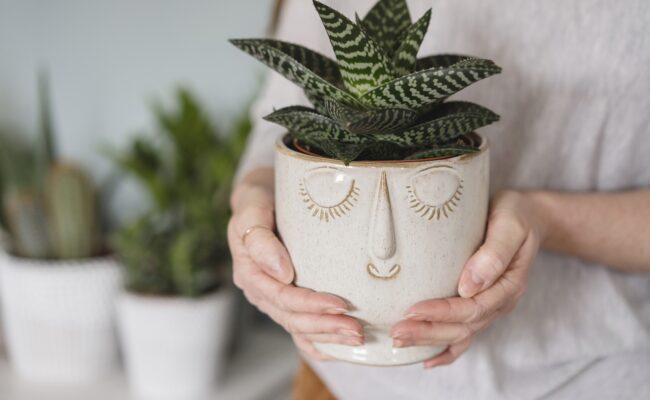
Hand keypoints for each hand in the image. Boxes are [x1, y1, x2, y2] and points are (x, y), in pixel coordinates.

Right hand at [228, 176, 363, 358]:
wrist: (260, 198)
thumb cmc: (257, 201)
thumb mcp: (252, 210)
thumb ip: (261, 240)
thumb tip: (282, 273)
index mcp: (250, 273)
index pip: (282, 297)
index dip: (310, 305)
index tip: (340, 304)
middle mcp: (261, 291)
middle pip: (293, 318)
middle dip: (325, 326)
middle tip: (357, 329)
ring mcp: (273, 299)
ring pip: (298, 327)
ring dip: (328, 336)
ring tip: (357, 338)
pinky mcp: (286, 300)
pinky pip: (300, 329)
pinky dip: (318, 342)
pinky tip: (337, 350)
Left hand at [390, 191, 546, 367]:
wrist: (527, 217)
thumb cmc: (516, 215)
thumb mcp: (510, 225)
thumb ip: (494, 253)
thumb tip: (469, 284)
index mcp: (508, 284)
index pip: (472, 308)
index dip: (441, 312)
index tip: (412, 310)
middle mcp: (499, 301)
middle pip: (463, 327)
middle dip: (427, 332)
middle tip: (396, 332)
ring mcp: (490, 306)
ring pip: (460, 334)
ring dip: (429, 340)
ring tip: (399, 340)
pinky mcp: (480, 304)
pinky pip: (465, 334)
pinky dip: (447, 350)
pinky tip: (426, 358)